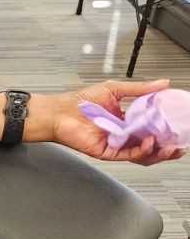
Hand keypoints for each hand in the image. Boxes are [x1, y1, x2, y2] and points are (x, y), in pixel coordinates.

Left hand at [47, 79, 186, 164]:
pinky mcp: (108, 152)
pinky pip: (129, 154)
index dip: (167, 129)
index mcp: (127, 119)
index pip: (153, 127)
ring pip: (143, 153)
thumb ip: (140, 89)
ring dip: (159, 152)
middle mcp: (124, 133)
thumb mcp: (115, 89)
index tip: (180, 126)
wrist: (60, 112)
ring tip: (171, 146)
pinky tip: (149, 142)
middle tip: (181, 143)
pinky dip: (141, 150)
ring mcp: (117, 143)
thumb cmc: (80, 101)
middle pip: (152, 144)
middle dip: (169, 146)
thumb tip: (163, 83)